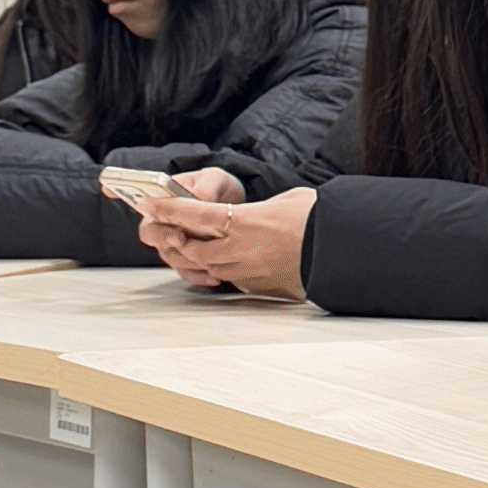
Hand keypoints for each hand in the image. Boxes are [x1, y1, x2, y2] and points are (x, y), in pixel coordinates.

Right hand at [126, 170, 244, 287]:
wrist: (238, 210)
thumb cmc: (220, 190)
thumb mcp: (216, 180)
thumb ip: (205, 187)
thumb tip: (198, 197)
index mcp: (164, 200)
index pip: (139, 200)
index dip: (119, 192)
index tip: (109, 189)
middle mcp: (162, 224)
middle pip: (151, 233)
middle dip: (164, 236)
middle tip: (180, 237)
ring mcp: (173, 244)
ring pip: (170, 256)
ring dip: (186, 258)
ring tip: (208, 258)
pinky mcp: (188, 262)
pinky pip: (186, 273)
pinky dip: (198, 276)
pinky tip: (212, 276)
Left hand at [136, 188, 314, 300]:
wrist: (339, 250)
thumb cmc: (318, 220)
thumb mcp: (287, 200)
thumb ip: (259, 208)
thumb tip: (253, 214)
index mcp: (245, 222)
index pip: (194, 215)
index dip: (168, 208)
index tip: (148, 202)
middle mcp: (239, 250)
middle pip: (191, 248)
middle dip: (179, 238)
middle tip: (173, 228)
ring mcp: (246, 272)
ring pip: (207, 267)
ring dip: (198, 256)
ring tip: (198, 246)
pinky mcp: (257, 287)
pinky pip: (230, 279)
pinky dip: (223, 269)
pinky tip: (230, 261)